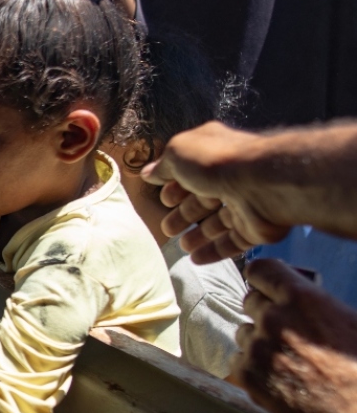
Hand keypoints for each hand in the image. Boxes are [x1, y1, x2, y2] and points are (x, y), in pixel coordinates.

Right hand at [142, 122, 292, 263]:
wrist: (263, 184)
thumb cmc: (217, 162)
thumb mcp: (179, 153)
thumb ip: (163, 165)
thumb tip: (148, 173)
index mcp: (213, 156)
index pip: (191, 173)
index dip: (175, 187)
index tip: (164, 200)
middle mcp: (230, 178)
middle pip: (203, 201)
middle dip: (184, 215)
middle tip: (168, 229)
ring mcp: (244, 204)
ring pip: (217, 224)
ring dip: (198, 236)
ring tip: (182, 247)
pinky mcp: (255, 229)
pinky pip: (232, 243)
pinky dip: (214, 252)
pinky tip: (196, 260)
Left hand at [232, 259, 356, 412]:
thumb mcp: (343, 316)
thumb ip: (308, 300)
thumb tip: (285, 288)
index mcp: (301, 297)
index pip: (260, 269)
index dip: (264, 279)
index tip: (265, 286)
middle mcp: (274, 318)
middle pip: (250, 301)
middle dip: (264, 312)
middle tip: (284, 330)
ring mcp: (258, 347)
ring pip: (244, 332)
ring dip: (258, 341)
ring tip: (287, 358)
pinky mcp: (247, 374)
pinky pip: (237, 360)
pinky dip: (252, 367)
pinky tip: (277, 376)